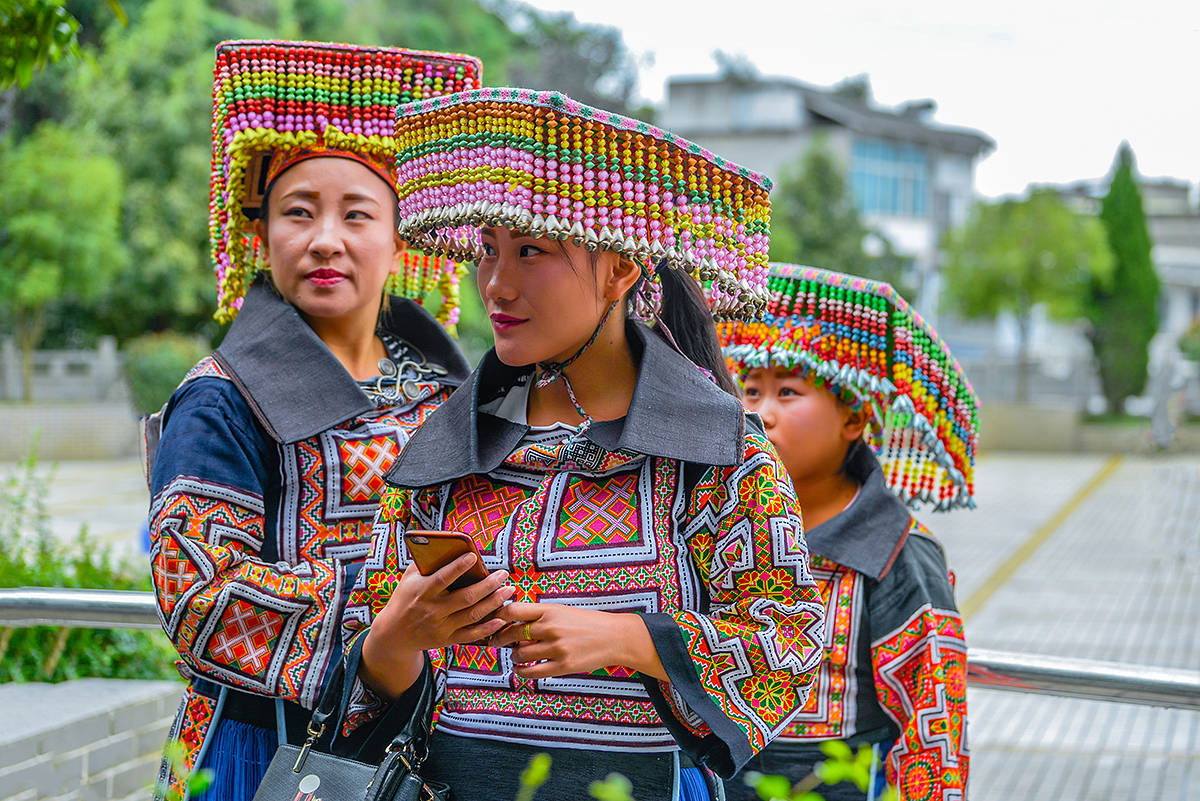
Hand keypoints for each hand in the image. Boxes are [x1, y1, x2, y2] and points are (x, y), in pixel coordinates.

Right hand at [362, 555, 512, 698]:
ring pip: (472, 615)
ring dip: (494, 603)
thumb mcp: (409, 578)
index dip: (458, 567)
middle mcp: (433, 610)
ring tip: (509, 590)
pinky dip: (487, 628)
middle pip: (465, 597)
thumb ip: (426, 562)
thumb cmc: (405, 597)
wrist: (394, 633)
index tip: (473, 556)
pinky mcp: (447, 639)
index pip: (442, 578)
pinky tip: (502, 619)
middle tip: (504, 574)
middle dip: (488, 585)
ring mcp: (441, 627)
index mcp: (422, 591)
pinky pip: (471, 635)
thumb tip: (447, 544)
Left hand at [490, 602, 665, 680]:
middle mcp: (550, 627)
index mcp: (549, 610)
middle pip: (513, 634)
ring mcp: (556, 647)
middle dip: (500, 640)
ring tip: (515, 656)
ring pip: (521, 654)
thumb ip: (540, 616)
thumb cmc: (587, 623)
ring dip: (513, 656)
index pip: (513, 610)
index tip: (494, 621)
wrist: (615, 637)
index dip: (498, 616)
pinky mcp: (563, 665)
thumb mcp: (563, 611)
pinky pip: (532, 671)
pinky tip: (521, 669)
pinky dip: (522, 672)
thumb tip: (513, 624)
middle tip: (496, 642)